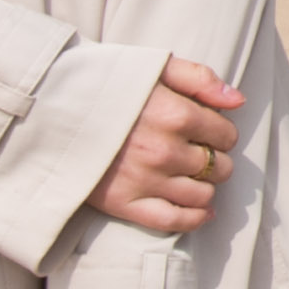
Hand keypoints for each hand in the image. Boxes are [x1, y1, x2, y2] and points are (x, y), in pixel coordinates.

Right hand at [87, 55, 241, 232]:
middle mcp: (166, 151)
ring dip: (205, 186)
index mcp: (176, 114)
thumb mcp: (153, 67)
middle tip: (199, 152)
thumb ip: (199, 78)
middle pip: (218, 167)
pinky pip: (175, 221)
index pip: (225, 135)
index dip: (221, 132)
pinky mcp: (126, 204)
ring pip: (202, 195)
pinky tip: (200, 210)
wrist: (50, 108)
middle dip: (214, 159)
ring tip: (194, 176)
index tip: (208, 130)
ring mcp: (147, 181)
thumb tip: (238, 101)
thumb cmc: (104, 83)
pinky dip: (194, 218)